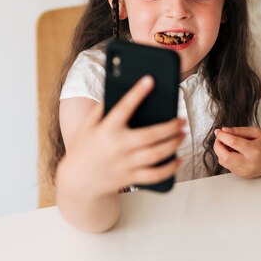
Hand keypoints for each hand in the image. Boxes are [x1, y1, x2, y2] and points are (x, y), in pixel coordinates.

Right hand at [57, 76, 185, 197]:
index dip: (137, 92)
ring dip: (174, 144)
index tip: (150, 80)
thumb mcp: (88, 125)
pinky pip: (155, 175)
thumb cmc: (85, 147)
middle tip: (181, 120)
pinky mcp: (131, 177)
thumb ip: (102, 109)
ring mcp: (125, 164)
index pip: (124, 107)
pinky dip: (170, 168)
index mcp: (106, 129)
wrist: (78, 180)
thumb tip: (120, 92)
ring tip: (183, 135)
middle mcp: (117, 146)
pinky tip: (179, 160)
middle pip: (151, 135)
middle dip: (170, 126)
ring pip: (156, 154)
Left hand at [213, 126, 260, 178]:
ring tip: (227, 144)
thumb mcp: (255, 132)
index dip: (222, 136)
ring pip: (224, 163)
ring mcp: (246, 172)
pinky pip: (229, 167)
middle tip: (219, 138)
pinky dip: (227, 158)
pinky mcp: (244, 176)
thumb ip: (239, 131)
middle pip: (225, 157)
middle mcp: (249, 163)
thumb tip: (224, 130)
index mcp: (254, 150)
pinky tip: (233, 152)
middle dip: (218, 146)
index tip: (218, 131)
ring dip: (221, 152)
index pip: (233, 143)